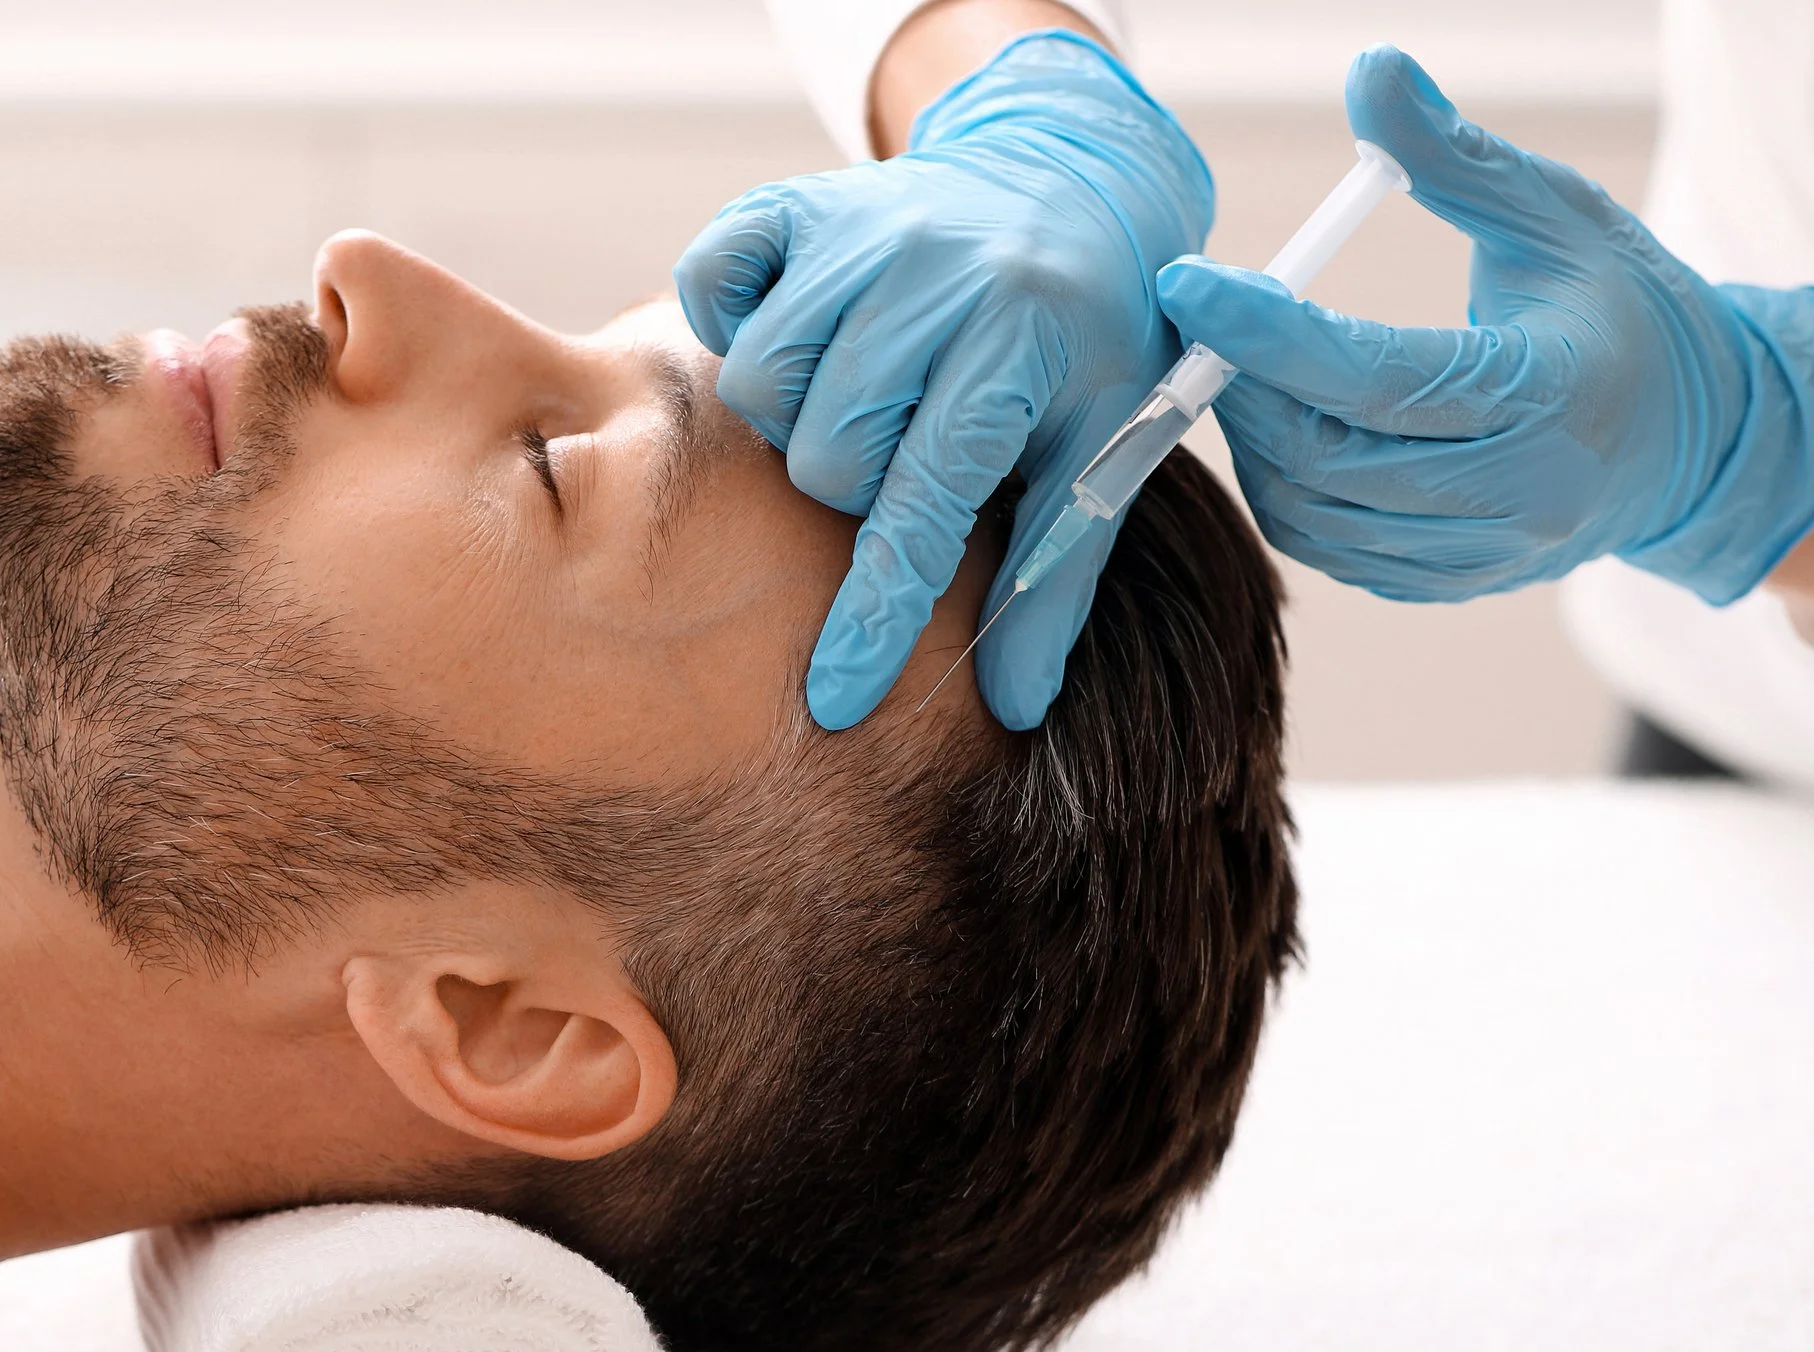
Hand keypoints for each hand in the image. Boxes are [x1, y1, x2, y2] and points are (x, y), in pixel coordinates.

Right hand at [673, 30, 1210, 729]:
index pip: (927, 507)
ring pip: (758, 384)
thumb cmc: (1089, 334)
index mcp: (1021, 343)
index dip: (876, 615)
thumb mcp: (1103, 444)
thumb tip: (1016, 708)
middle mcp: (934, 276)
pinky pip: (710, 281)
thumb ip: (1058, 574)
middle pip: (823, 455)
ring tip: (865, 391)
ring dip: (801, 413)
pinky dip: (732, 317)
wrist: (1069, 181)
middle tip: (907, 443)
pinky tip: (802, 329)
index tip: (834, 702)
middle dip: (855, 482)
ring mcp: (857, 228)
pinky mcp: (796, 200)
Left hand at [1154, 46, 1813, 607]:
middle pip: (1324, 458)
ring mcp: (1486, 552)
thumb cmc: (1621, 306)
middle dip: (1244, 388)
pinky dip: (1289, 490)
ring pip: (1312, 515)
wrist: (1697, 435)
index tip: (1188, 285)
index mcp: (1548, 393)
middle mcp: (1520, 492)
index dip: (1264, 333)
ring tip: (1251, 371)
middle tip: (1210, 325)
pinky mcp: (1453, 584)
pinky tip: (1293, 428)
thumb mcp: (1554, 212)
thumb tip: (1371, 73)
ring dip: (1256, 442)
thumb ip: (1453, 155)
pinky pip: (1331, 550)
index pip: (1372, 376)